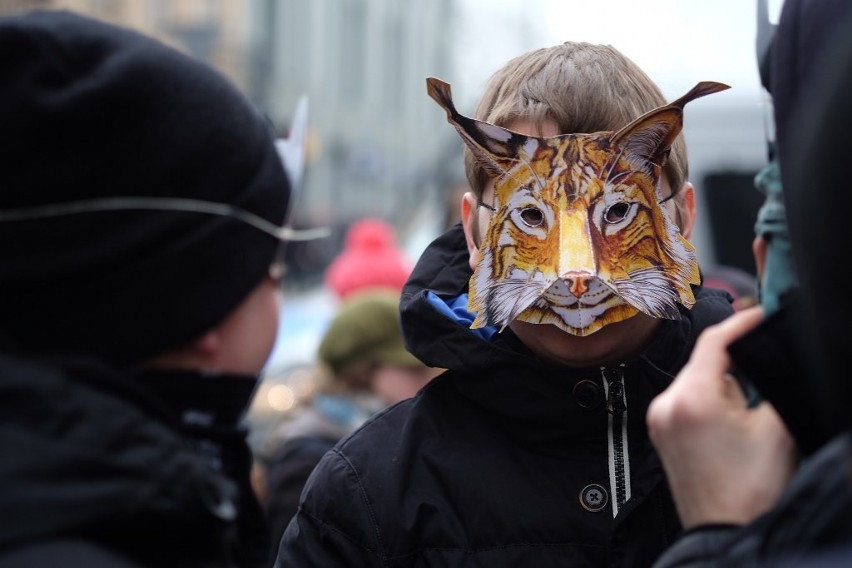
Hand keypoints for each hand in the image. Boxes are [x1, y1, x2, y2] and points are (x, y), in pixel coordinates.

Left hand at [647, 306, 796, 528]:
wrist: (723, 531)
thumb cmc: (749, 489)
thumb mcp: (775, 428)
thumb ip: (769, 383)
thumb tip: (765, 357)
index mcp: (692, 397)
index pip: (714, 340)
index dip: (741, 322)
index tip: (760, 314)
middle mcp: (666, 403)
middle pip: (703, 361)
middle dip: (735, 361)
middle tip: (763, 368)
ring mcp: (658, 419)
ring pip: (695, 380)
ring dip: (722, 384)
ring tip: (747, 411)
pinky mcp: (660, 433)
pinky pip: (685, 400)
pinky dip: (708, 400)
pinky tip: (729, 423)